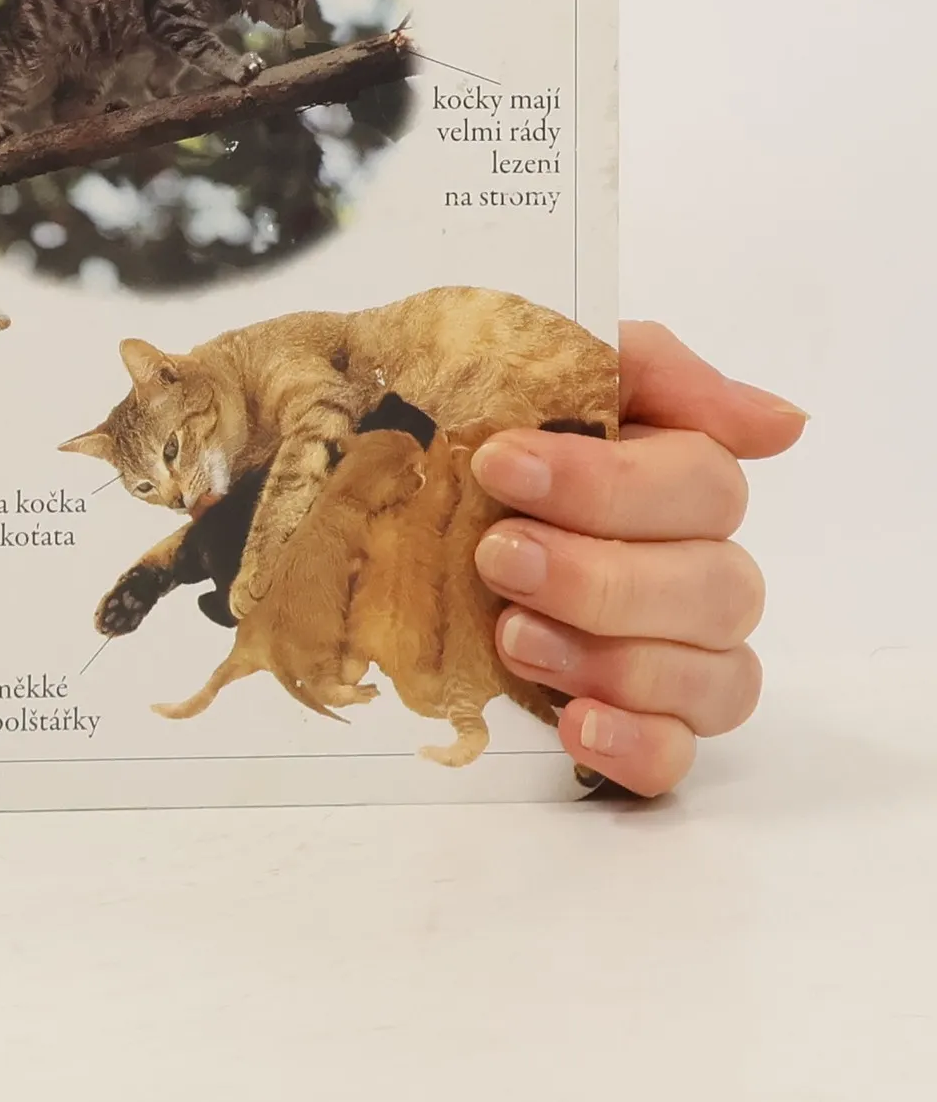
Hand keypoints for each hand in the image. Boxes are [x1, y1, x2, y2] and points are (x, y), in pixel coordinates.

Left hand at [467, 324, 805, 797]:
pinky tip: (575, 724)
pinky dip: (637, 744)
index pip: (703, 483)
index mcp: (661, 471)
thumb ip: (638, 363)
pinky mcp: (621, 720)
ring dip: (614, 658)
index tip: (498, 465)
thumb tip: (780, 422)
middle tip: (497, 558)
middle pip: (719, 587)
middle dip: (602, 577)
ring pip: (715, 675)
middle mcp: (680, 563)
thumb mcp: (499, 346)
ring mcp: (660, 649)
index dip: (610, 484)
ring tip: (512, 636)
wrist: (323, 490)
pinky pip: (677, 756)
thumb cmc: (425, 415)